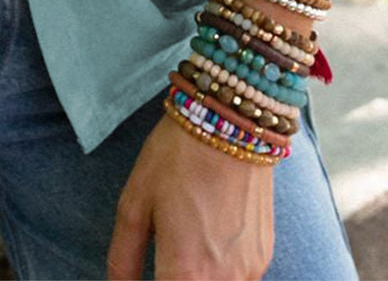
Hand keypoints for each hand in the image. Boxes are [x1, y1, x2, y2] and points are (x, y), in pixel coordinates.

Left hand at [107, 112, 273, 280]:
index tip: (148, 273)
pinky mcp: (264, 255)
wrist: (231, 121)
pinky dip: (219, 274)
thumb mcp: (134, 204)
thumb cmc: (176, 157)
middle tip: (163, 260)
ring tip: (184, 248)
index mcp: (185, 273)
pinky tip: (205, 242)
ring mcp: (250, 271)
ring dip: (197, 280)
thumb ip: (123, 260)